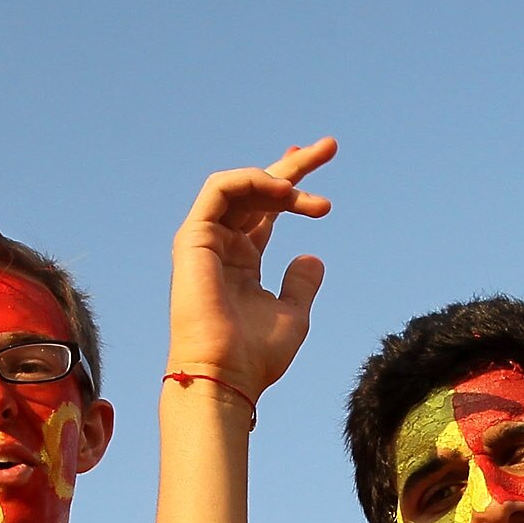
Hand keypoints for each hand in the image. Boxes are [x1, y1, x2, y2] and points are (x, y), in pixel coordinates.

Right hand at [166, 138, 334, 397]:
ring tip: (308, 196)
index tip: (323, 172)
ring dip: (278, 176)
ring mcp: (205, 239)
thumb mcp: (293, 314)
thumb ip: (301, 283)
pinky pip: (219, 190)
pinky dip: (251, 181)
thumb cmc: (255, 355)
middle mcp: (223, 245)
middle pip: (258, 191)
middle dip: (294, 166)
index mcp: (242, 261)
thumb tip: (311, 256)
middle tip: (330, 147)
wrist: (225, 375)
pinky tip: (284, 192)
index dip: (292, 186)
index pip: (266, 210)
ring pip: (239, 185)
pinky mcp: (193, 237)